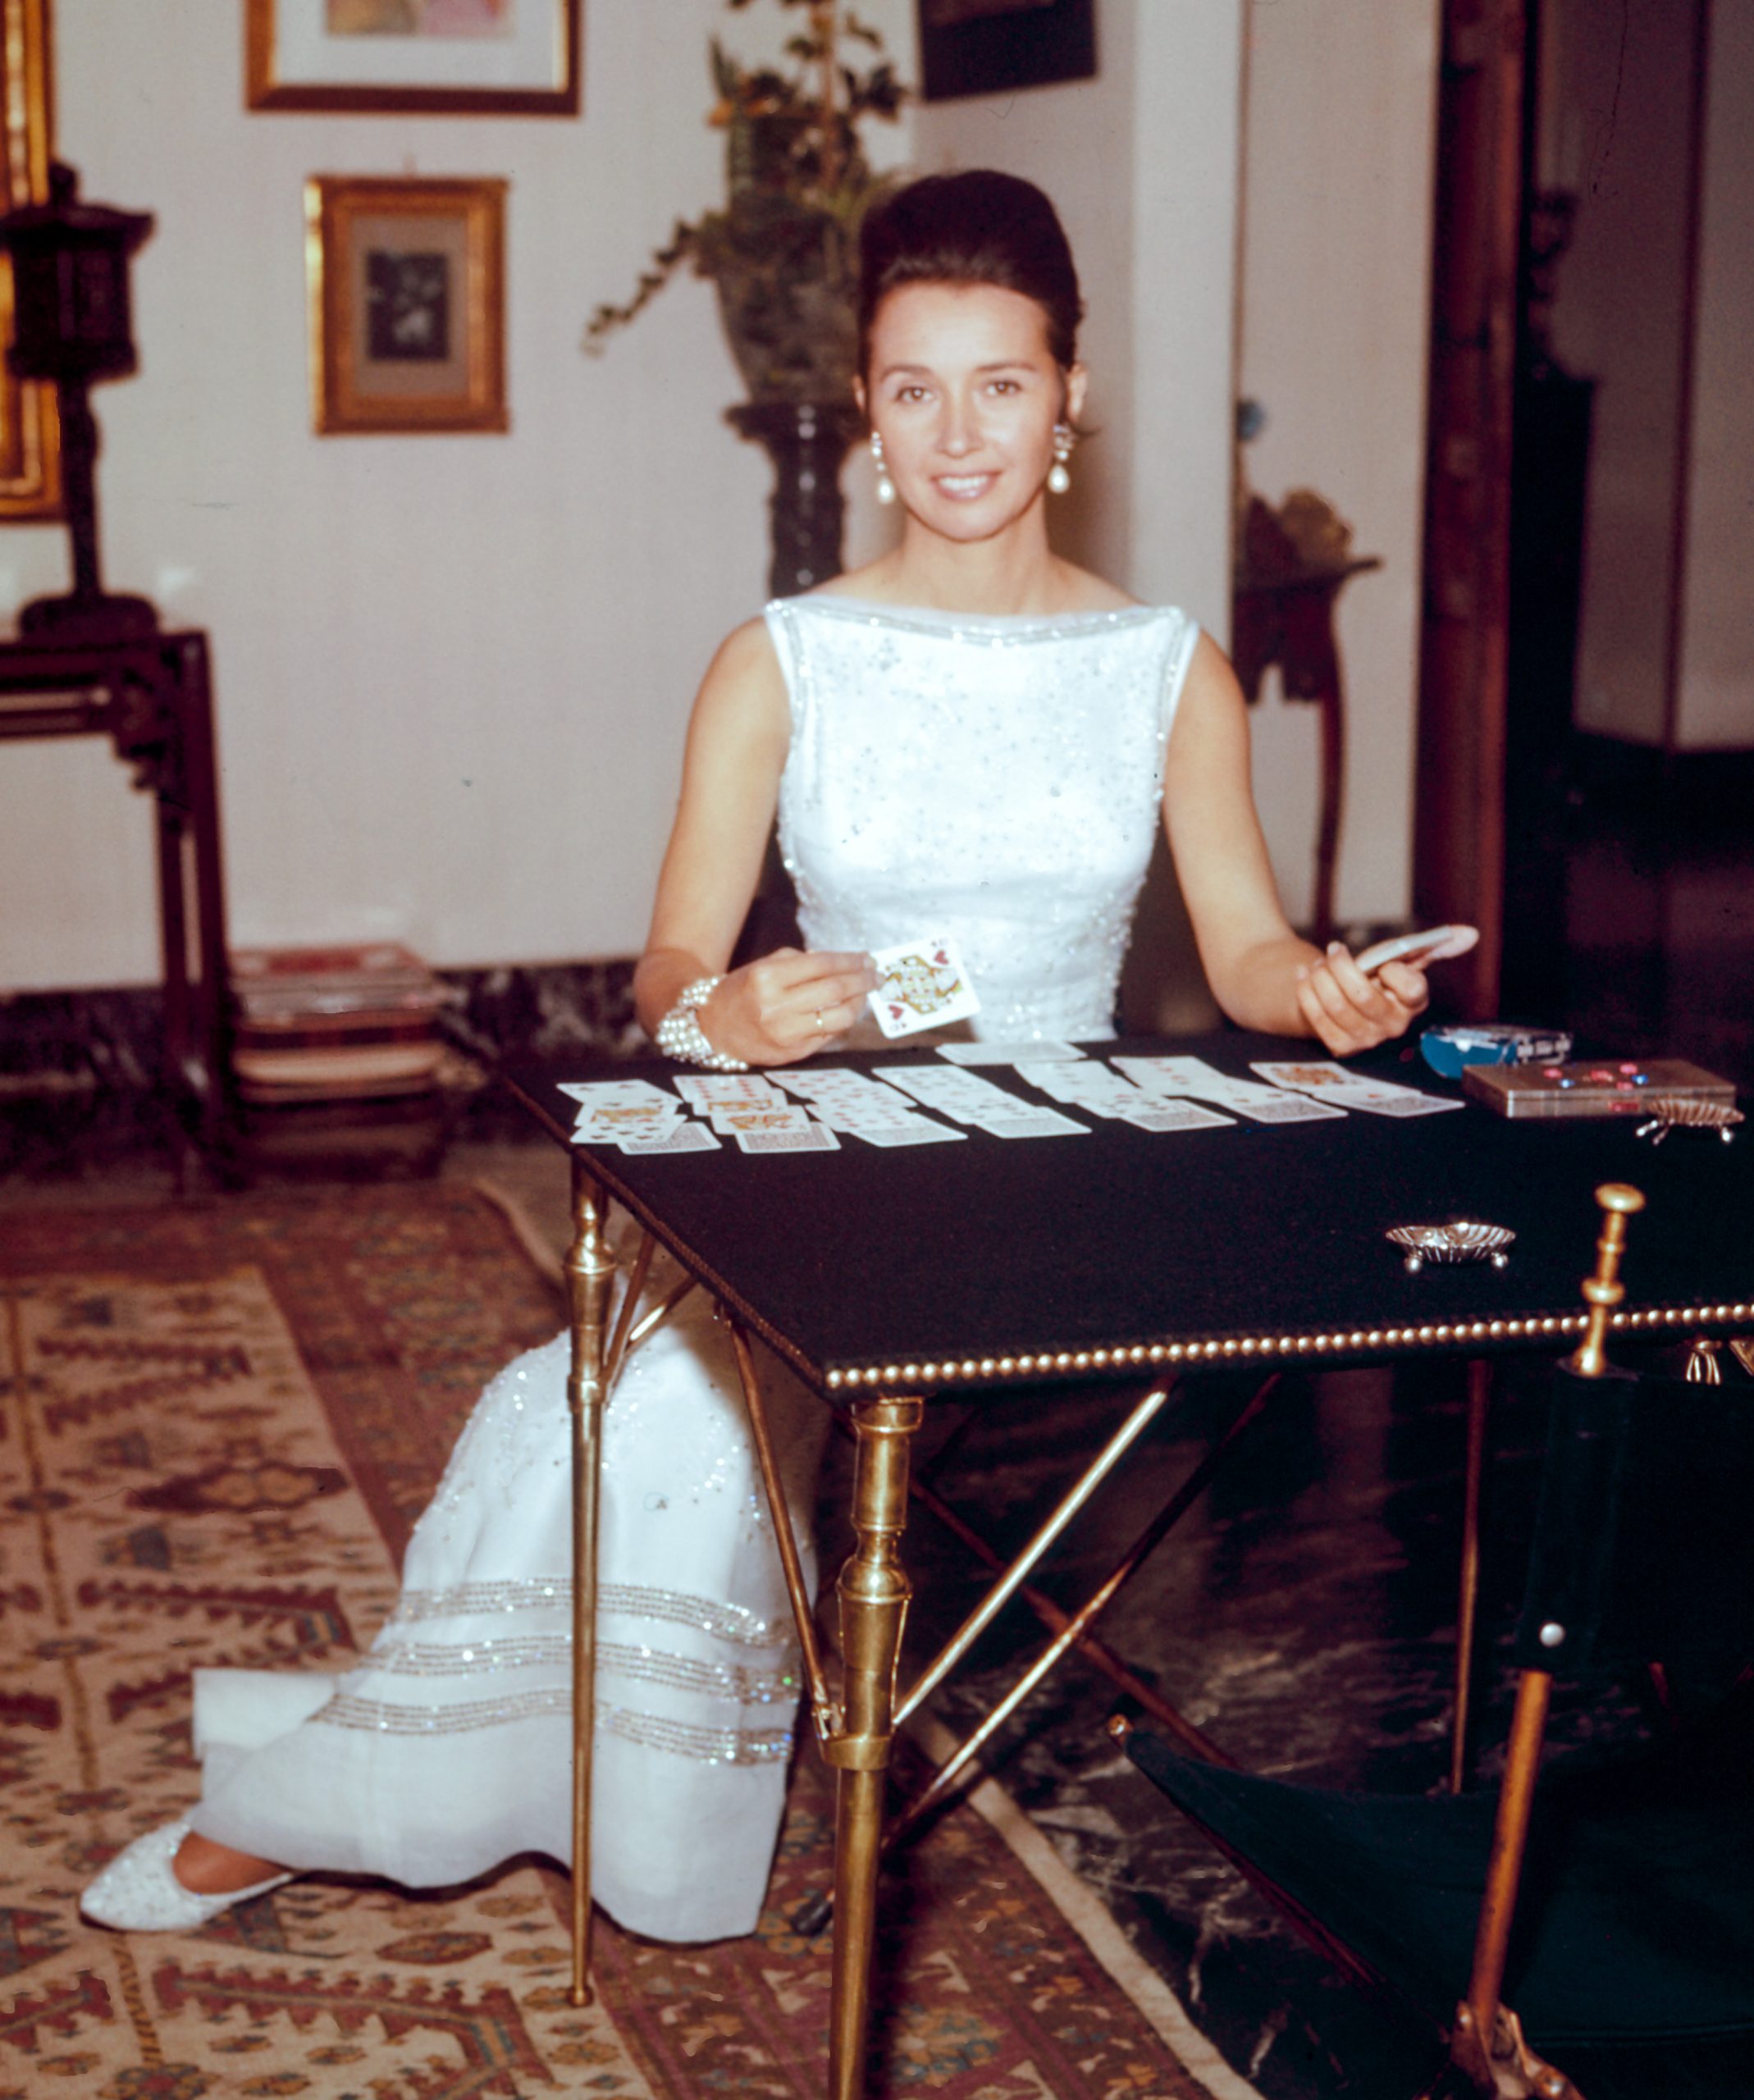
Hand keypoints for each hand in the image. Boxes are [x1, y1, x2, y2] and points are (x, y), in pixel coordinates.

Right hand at [699, 947, 878, 1066]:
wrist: (714, 1029)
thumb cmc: (742, 992)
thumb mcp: (763, 967)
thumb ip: (800, 962)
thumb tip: (843, 964)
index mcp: (767, 978)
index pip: (822, 965)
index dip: (850, 961)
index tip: (867, 958)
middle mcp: (777, 1007)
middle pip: (835, 989)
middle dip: (862, 980)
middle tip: (876, 974)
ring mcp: (787, 1034)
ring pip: (840, 1017)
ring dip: (858, 1003)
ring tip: (864, 993)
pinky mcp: (794, 1053)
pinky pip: (829, 1035)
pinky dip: (842, 1020)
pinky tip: (846, 1010)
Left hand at [1295, 941, 1429, 1055]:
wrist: (1346, 998)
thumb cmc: (1379, 975)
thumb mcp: (1405, 958)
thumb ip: (1435, 946)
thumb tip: (1470, 934)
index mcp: (1415, 1002)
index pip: (1412, 988)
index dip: (1394, 969)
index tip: (1383, 963)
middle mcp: (1394, 1026)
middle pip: (1362, 996)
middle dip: (1342, 967)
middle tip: (1334, 949)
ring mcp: (1367, 1040)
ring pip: (1336, 1005)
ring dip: (1321, 978)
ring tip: (1319, 964)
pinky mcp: (1341, 1047)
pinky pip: (1317, 1017)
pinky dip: (1306, 991)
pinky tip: (1304, 975)